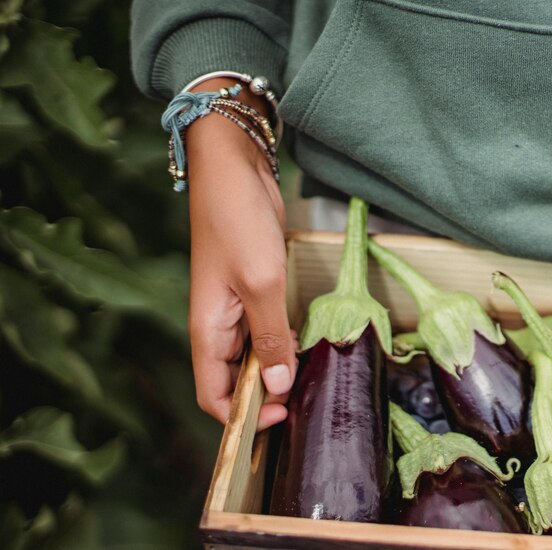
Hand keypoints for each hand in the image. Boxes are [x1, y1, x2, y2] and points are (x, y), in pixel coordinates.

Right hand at [186, 78, 295, 429]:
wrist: (234, 166)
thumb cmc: (238, 220)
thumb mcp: (261, 282)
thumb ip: (270, 337)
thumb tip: (275, 387)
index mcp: (207, 330)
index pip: (214, 396)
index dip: (243, 417)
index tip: (280, 418)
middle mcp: (217, 325)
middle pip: (235, 381)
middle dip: (264, 399)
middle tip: (305, 406)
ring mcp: (236, 307)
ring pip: (254, 357)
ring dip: (277, 373)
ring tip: (312, 383)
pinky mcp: (255, 289)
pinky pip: (266, 330)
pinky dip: (284, 343)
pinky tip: (310, 348)